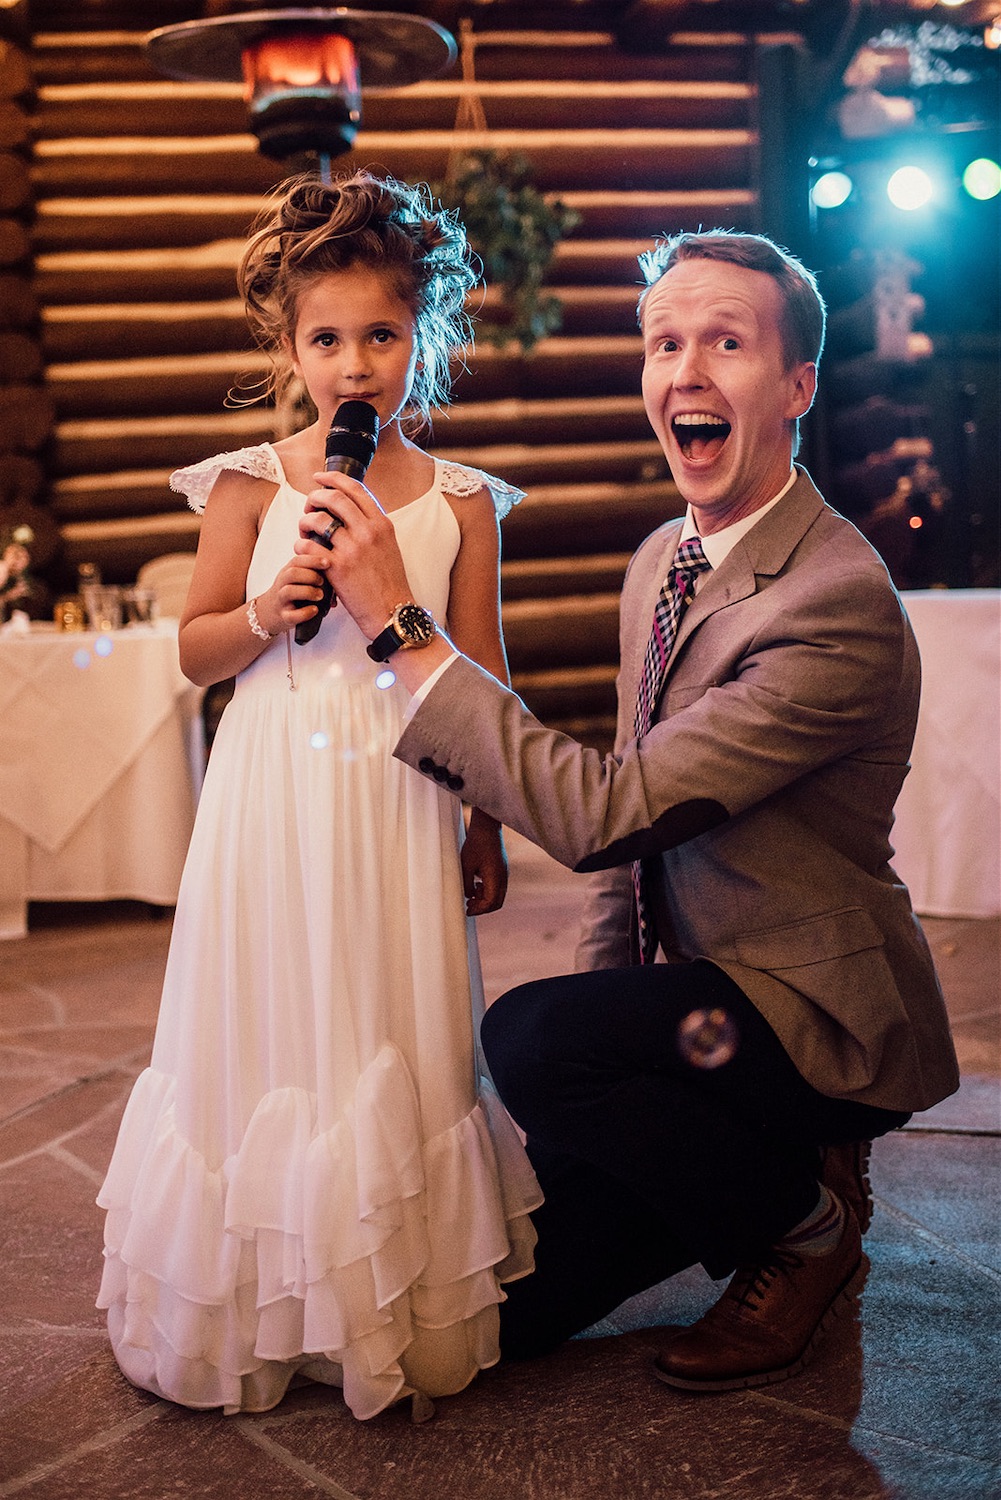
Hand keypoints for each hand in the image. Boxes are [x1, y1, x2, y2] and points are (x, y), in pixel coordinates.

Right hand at [253, 554, 328, 635]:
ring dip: (308, 592)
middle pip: (292, 573)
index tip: (327, 562)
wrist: (268, 612)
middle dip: (311, 575)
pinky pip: (292, 615)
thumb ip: (313, 573)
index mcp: (287, 572)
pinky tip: (315, 610)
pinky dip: (305, 613)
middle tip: (322, 582)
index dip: (312, 560)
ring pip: (289, 591)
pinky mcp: (283, 616)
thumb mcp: (297, 579)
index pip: (297, 561)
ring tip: (320, 595)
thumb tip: (338, 577)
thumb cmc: (290, 594)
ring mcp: (281, 601)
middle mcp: (282, 584)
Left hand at [294, 470, 413, 639]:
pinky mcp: (337, 568)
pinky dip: (301, 545)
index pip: (356, 489)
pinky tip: (303, 550)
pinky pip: (308, 546)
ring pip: (317, 520)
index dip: (333, 479)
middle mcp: (368, 532)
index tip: (320, 478)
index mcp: (382, 524)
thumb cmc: (390, 583)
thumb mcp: (390, 546)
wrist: (392, 612)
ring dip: (305, 521)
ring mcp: (352, 549)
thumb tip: (352, 511)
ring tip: (304, 530)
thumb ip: (373, 527)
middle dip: (315, 497)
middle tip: (309, 505)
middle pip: (334, 498)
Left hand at [461, 813, 507, 915]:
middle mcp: (503, 877)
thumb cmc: (475, 844)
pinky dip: (489, 891)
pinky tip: (477, 884)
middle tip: (469, 905)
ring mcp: (504, 873)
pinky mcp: (502, 869)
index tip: (467, 910)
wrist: (487, 827)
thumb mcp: (466, 865)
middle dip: (483, 907)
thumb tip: (469, 896)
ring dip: (486, 899)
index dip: (479, 910)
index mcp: (495, 877)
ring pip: (499, 895)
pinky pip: (498, 887)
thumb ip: (466, 884)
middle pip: (497, 903)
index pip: (490, 903)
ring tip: (471, 895)